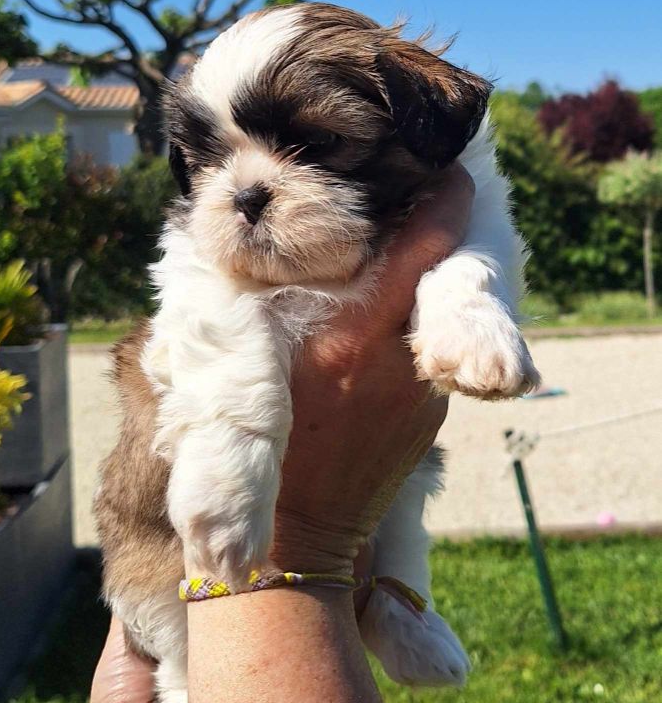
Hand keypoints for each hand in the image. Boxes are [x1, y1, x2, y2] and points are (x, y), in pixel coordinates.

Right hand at [272, 163, 473, 574]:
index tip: (441, 167)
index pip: (427, 243)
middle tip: (407, 201)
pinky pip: (425, 359)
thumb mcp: (260, 357)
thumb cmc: (263, 441)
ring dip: (417, 290)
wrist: (298, 535)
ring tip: (380, 275)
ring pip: (433, 317)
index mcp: (356, 335)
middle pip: (441, 273)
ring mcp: (425, 393)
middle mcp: (404, 360)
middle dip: (429, 236)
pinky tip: (376, 342)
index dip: (443, 198)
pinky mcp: (431, 419)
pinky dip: (409, 338)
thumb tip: (292, 238)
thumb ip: (282, 295)